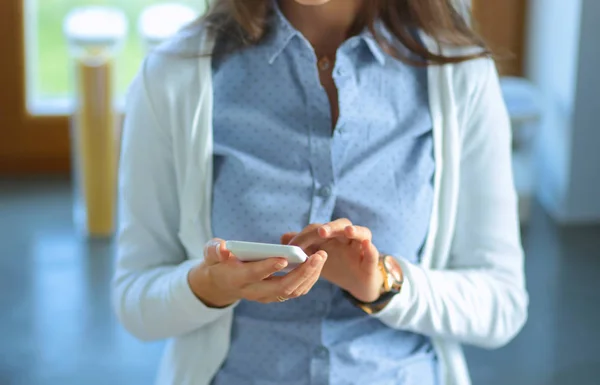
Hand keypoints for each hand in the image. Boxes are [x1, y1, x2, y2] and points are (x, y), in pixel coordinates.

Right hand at [188, 238, 327, 307]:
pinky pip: (297, 291)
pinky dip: (309, 279)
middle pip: (282, 287)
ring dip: (310, 276)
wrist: (221, 282)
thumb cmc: (218, 262)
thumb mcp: (211, 253)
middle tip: (318, 256)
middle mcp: (254, 291)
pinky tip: (317, 263)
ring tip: (321, 257)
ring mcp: (267, 296)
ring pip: (293, 291)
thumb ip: (215, 250)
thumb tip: (224, 249)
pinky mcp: (277, 295)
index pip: (255, 275)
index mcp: (238, 279)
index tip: (284, 258)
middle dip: (302, 272)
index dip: (268, 267)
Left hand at [282, 219, 382, 302]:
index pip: (320, 228)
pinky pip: (373, 253)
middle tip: (321, 231)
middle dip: (331, 227)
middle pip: (341, 225)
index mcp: (332, 236)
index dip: (306, 235)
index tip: (293, 247)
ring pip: (362, 233)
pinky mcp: (371, 261)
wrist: (357, 283)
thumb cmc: (336, 265)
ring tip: (348, 231)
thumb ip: (303, 247)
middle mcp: (347, 237)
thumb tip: (284, 238)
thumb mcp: (317, 257)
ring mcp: (361, 247)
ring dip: (355, 230)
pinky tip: (366, 245)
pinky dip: (371, 249)